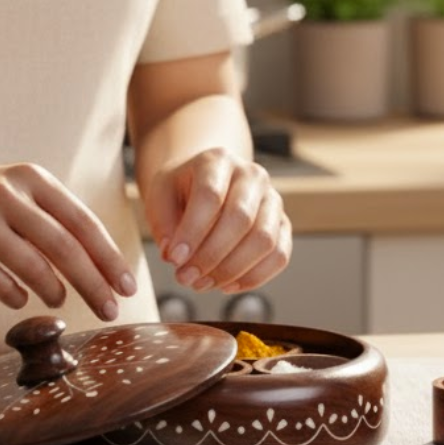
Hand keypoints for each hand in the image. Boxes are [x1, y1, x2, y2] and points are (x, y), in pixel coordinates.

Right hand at [0, 162, 137, 319]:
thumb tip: (103, 263)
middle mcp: (6, 194)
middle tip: (112, 310)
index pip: (82, 221)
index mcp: (30, 177)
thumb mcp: (15, 192)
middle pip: (64, 247)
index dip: (109, 257)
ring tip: (61, 301)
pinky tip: (20, 299)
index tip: (128, 285)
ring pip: (33, 267)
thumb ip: (53, 218)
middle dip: (94, 283)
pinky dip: (16, 296)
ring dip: (55, 291)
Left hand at [143, 148, 291, 293]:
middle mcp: (251, 175)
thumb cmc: (181, 191)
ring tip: (202, 283)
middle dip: (211, 255)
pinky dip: (253, 277)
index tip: (173, 259)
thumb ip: (163, 223)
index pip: (211, 195)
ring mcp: (272, 199)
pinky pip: (279, 256)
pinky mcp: (283, 224)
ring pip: (264, 240)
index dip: (192, 231)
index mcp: (218, 159)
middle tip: (185, 278)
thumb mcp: (160, 196)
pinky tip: (227, 285)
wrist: (207, 185)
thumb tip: (174, 254)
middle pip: (240, 218)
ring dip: (231, 270)